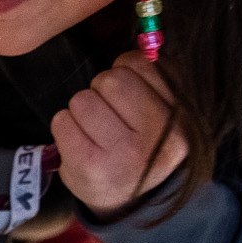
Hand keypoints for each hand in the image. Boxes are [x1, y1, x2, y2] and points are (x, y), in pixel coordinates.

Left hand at [52, 52, 186, 216]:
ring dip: (82, 110)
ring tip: (97, 131)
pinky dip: (66, 127)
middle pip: (108, 80)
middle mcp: (156, 138)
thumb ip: (158, 75)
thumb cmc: (145, 145)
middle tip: (109, 113)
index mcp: (180, 118)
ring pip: (82, 99)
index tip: (130, 93)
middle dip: (101, 90)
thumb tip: (139, 42)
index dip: (126, 71)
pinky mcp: (87, 167)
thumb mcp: (167, 111)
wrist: (133, 200)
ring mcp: (120, 155)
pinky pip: (61, 121)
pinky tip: (81, 143)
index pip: (138, 64)